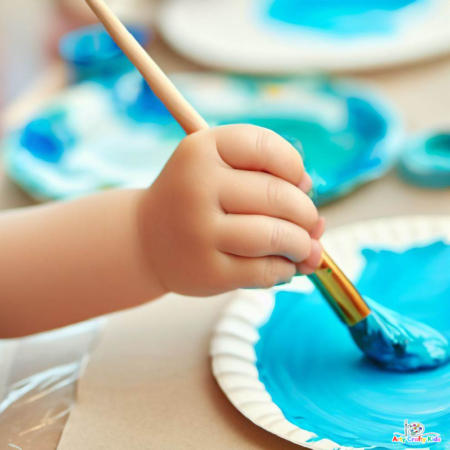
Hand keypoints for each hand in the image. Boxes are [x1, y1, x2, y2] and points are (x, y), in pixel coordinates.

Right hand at [137, 125, 324, 296]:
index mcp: (202, 149)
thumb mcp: (220, 171)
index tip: (298, 184)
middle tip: (309, 223)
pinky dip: (284, 269)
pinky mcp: (207, 271)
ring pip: (276, 236)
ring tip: (303, 248)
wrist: (146, 238)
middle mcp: (197, 186)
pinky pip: (265, 271)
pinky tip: (282, 265)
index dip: (295, 168)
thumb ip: (271, 182)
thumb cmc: (196, 200)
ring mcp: (199, 231)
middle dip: (306, 214)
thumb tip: (320, 225)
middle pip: (279, 196)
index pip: (268, 148)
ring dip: (302, 245)